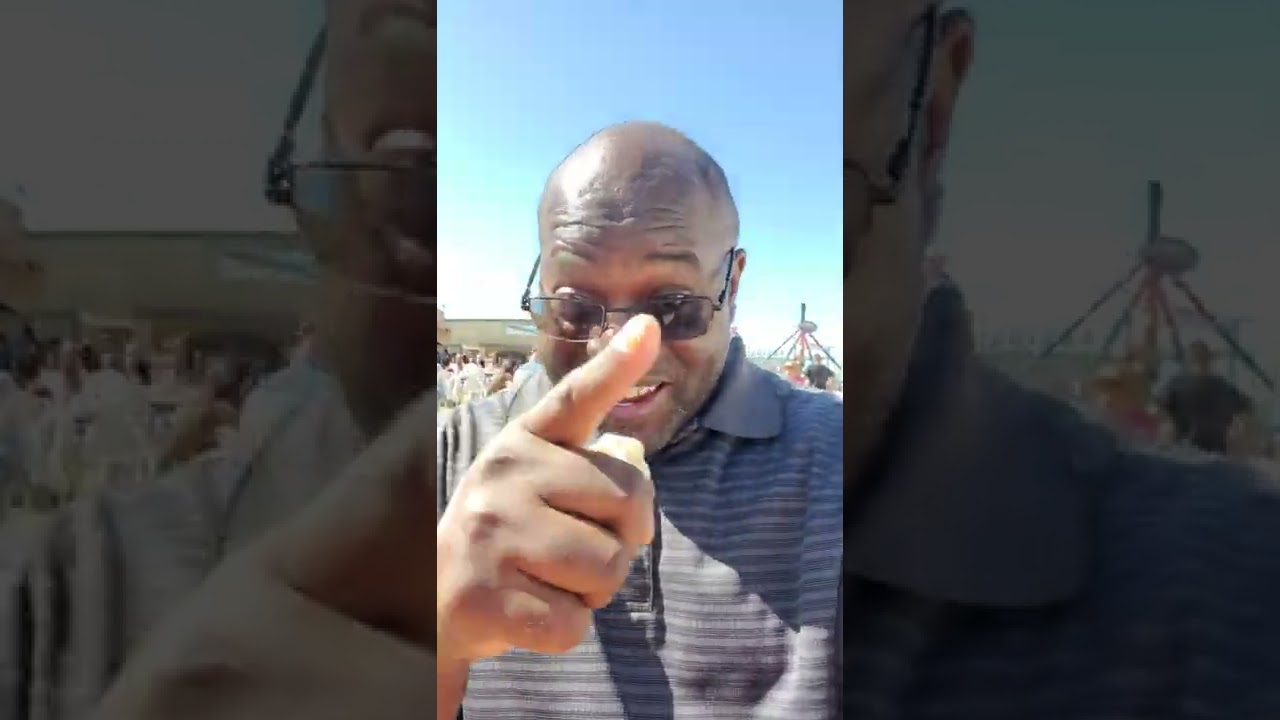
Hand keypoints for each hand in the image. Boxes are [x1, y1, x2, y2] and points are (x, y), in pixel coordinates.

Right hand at [256, 315, 659, 662]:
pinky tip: (533, 609)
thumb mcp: (536, 483)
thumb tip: (637, 469)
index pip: (577, 397)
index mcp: (523, 440)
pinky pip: (577, 623)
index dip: (617, 365)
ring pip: (609, 568)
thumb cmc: (510, 535)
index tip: (650, 327)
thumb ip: (585, 468)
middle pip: (628, 503)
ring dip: (597, 589)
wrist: (434, 598)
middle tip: (582, 548)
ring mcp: (493, 534)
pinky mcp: (486, 596)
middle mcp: (505, 474)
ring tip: (552, 579)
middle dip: (624, 539)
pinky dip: (568, 627)